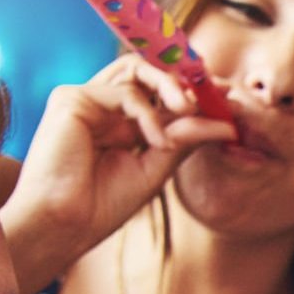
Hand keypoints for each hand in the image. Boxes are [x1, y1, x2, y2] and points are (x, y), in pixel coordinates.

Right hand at [0, 55, 237, 289]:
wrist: (65, 224)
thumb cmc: (103, 204)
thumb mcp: (157, 167)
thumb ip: (186, 139)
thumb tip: (229, 125)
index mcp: (120, 123)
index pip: (159, 93)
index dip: (192, 92)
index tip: (226, 101)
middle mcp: (102, 106)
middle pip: (147, 70)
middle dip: (183, 80)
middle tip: (212, 97)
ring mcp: (86, 99)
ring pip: (135, 69)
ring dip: (170, 87)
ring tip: (189, 111)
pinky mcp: (71, 98)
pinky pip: (124, 92)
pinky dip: (148, 113)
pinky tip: (157, 141)